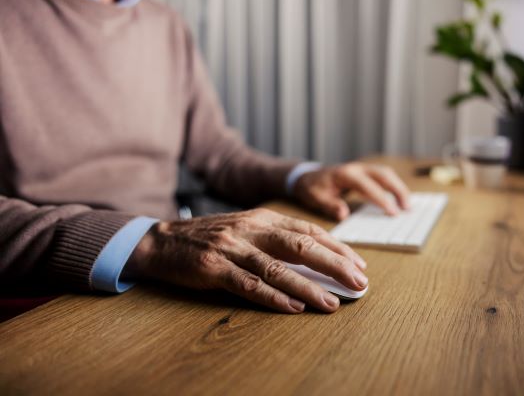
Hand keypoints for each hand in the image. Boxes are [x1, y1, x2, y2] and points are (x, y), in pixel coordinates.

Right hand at [126, 208, 367, 313]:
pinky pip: (248, 285)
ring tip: (332, 303)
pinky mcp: (214, 267)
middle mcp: (251, 229)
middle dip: (334, 264)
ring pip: (277, 268)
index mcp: (262, 218)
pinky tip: (293, 308)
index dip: (336, 247)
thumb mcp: (246, 228)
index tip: (358, 264)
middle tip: (359, 282)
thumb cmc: (210, 237)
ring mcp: (232, 248)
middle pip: (300, 246)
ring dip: (308, 287)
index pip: (307, 231)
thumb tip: (315, 258)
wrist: (162, 241)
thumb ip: (275, 238)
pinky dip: (273, 297)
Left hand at [293, 163, 410, 220]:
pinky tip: (400, 199)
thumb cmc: (312, 188)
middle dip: (397, 190)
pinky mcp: (365, 173)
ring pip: (386, 174)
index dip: (381, 198)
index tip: (392, 212)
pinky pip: (384, 177)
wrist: (308, 176)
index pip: (367, 185)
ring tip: (408, 206)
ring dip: (399, 188)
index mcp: (345, 174)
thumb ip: (330, 205)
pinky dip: (394, 186)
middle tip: (407, 209)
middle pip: (383, 174)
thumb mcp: (316, 198)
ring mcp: (362, 168)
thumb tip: (343, 214)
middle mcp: (357, 168)